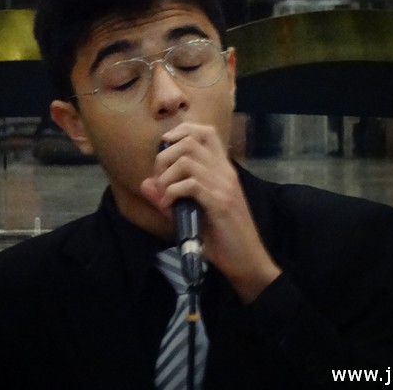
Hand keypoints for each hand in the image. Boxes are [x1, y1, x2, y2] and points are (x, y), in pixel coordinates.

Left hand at [140, 122, 280, 302]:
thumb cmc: (222, 236)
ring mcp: (224, 186)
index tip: (165, 147)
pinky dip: (171, 194)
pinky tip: (168, 206)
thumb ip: (170, 196)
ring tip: (163, 195)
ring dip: (166, 177)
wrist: (247, 260)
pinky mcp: (220, 204)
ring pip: (186, 161)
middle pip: (189, 142)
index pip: (205, 132)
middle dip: (164, 157)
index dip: (181, 131)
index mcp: (222, 169)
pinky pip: (190, 185)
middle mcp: (225, 172)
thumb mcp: (192, 212)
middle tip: (158, 181)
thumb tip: (145, 184)